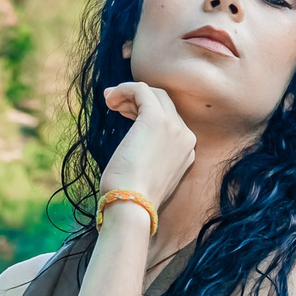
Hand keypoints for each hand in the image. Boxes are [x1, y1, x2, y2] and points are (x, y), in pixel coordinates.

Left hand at [99, 81, 196, 212]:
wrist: (133, 206)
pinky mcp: (156, 119)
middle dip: (138, 101)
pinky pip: (141, 90)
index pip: (170, 119)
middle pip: (164, 103)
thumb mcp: (147, 175)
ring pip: (154, 94)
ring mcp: (174, 127)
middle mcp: (185, 137)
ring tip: (109, 101)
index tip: (124, 115)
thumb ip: (149, 157)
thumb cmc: (131, 197)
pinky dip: (125, 89)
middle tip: (114, 105)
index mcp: (186, 151)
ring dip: (130, 94)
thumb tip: (133, 147)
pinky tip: (110, 98)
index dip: (144, 113)